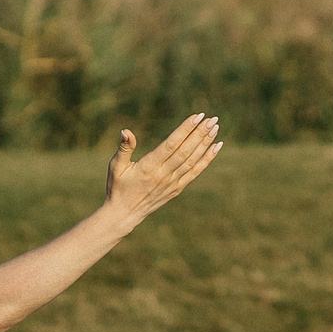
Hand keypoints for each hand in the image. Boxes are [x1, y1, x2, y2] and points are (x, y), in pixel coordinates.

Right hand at [101, 114, 221, 229]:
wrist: (124, 214)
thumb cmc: (118, 187)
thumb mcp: (116, 166)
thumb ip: (124, 148)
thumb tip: (126, 131)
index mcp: (149, 166)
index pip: (171, 144)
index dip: (185, 130)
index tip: (197, 117)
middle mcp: (163, 174)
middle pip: (185, 150)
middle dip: (200, 133)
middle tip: (212, 119)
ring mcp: (172, 182)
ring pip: (192, 160)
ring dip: (205, 143)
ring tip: (215, 127)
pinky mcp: (177, 188)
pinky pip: (195, 172)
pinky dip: (207, 159)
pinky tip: (216, 147)